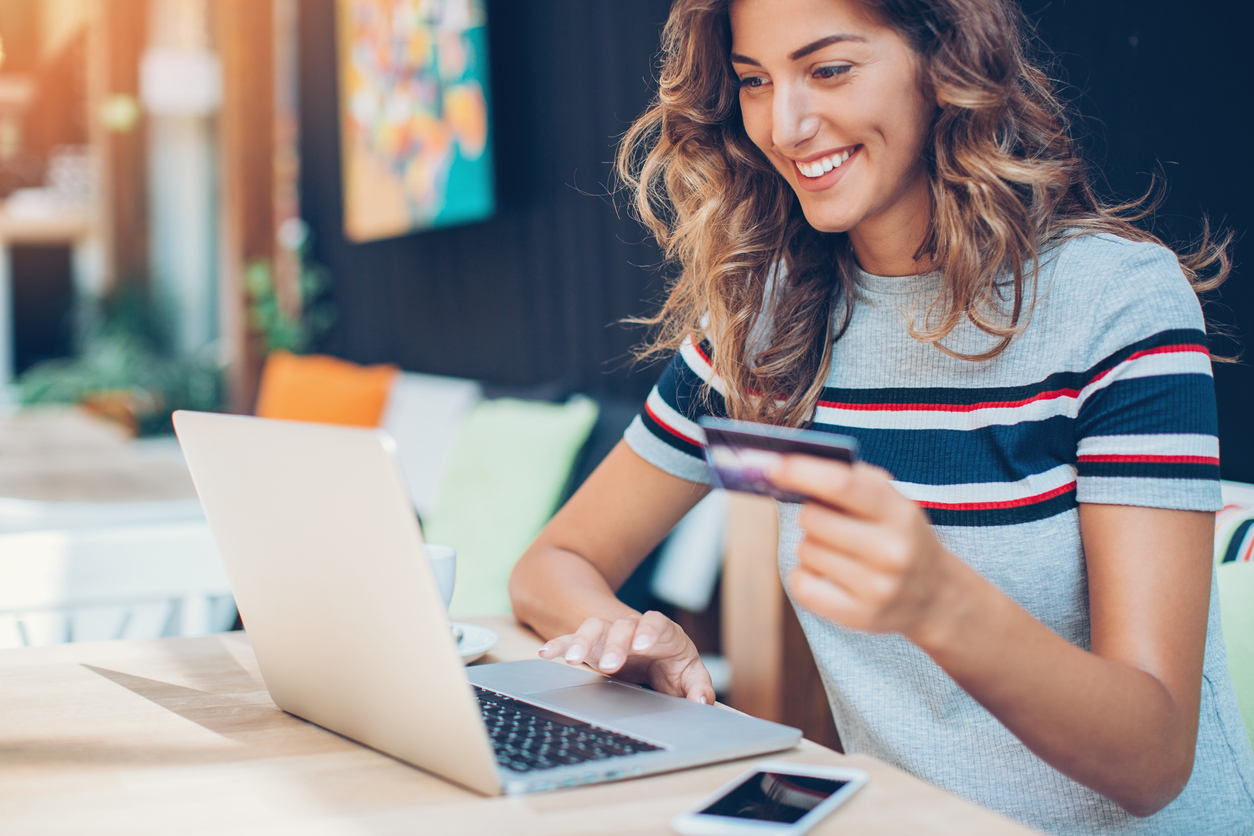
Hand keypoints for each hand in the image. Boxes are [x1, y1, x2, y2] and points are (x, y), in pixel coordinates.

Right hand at [537, 610, 714, 703]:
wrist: (653, 652)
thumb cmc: (673, 664)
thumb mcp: (690, 675)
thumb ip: (698, 687)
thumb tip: (701, 701)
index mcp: (663, 633)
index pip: (657, 623)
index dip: (649, 631)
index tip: (643, 645)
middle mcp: (634, 628)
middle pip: (622, 627)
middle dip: (615, 645)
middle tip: (610, 666)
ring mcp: (610, 634)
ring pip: (594, 628)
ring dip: (583, 641)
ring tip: (572, 660)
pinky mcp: (592, 644)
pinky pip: (572, 640)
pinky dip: (560, 645)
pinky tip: (546, 654)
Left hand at [769, 455, 958, 642]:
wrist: (935, 595)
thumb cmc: (899, 535)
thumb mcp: (892, 501)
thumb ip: (851, 480)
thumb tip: (789, 467)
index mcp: (900, 513)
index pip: (841, 485)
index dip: (801, 472)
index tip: (773, 467)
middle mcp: (891, 551)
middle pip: (813, 519)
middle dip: (810, 513)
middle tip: (828, 519)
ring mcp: (877, 588)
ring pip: (806, 550)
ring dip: (811, 545)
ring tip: (838, 550)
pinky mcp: (858, 616)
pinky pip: (802, 585)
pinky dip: (804, 575)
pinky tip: (825, 573)